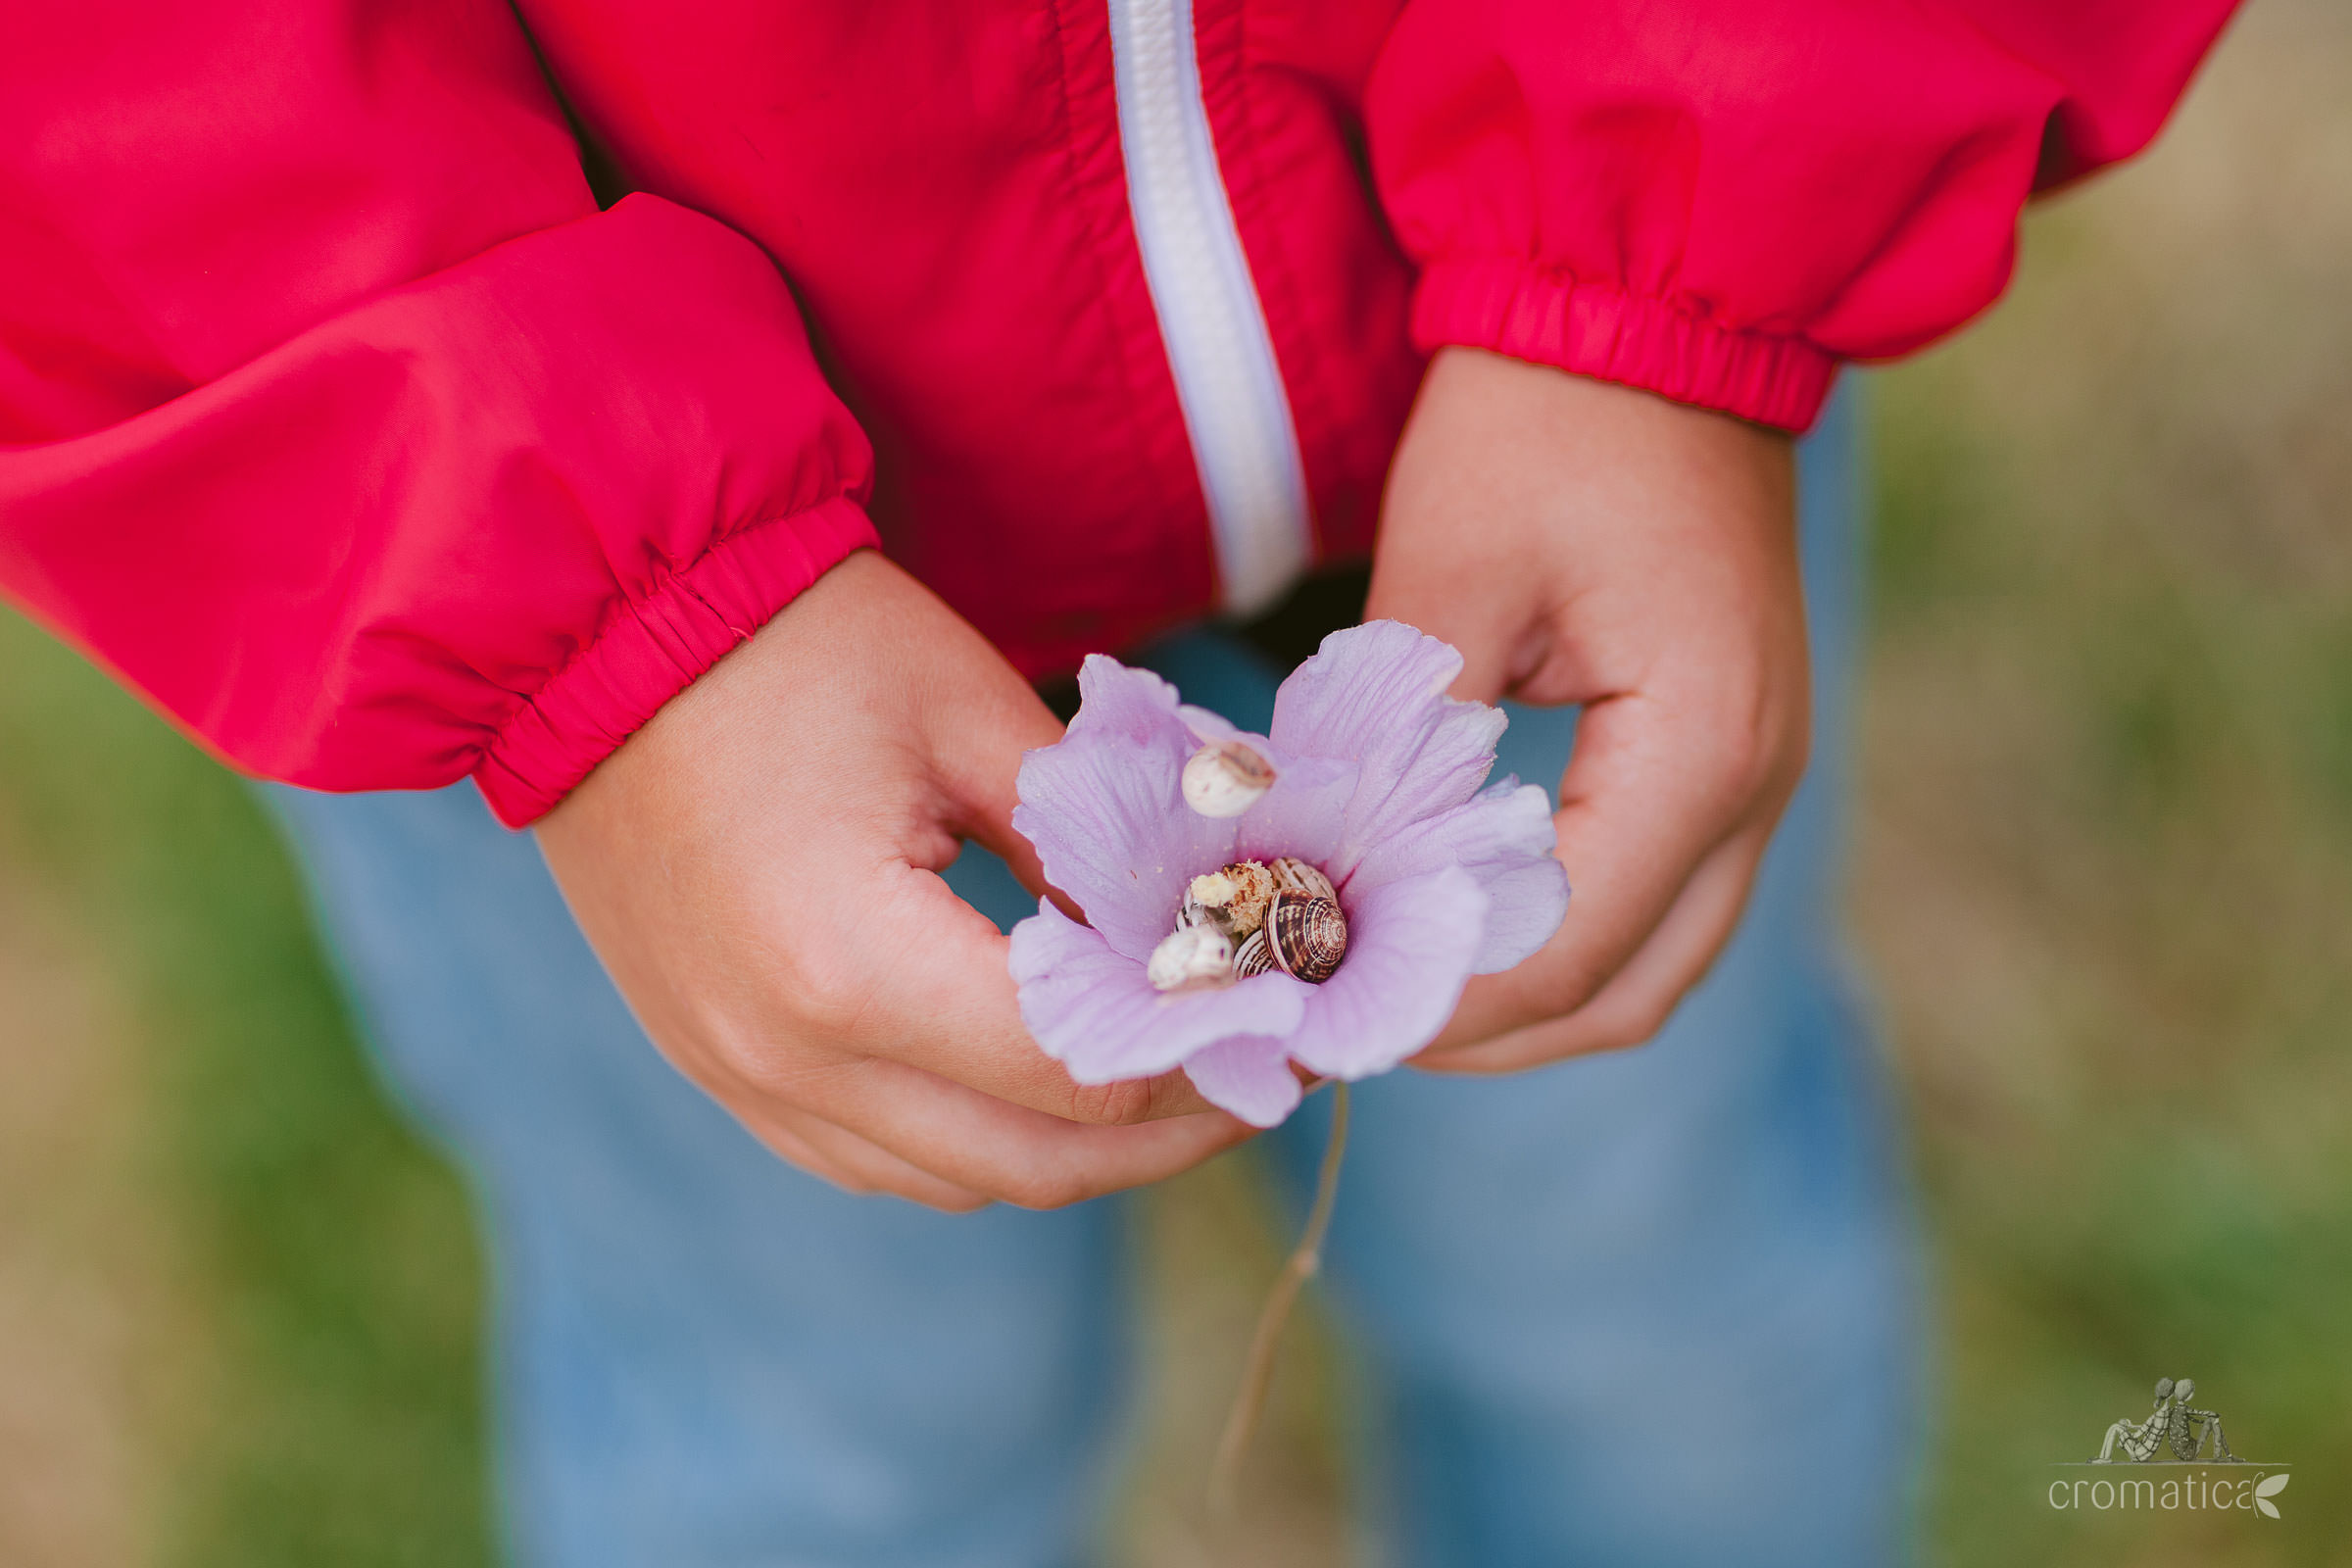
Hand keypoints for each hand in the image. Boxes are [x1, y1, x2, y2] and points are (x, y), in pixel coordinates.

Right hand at [536, 550, 1246, 1208]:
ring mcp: (734, 1071)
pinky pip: (862, 1155)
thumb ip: (1095, 848)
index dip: (1205, 1050)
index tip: (1283, 1017)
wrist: (597, 620)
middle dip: (1164, 1130)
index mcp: (852, 964)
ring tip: (1160, 1082)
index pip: (1081, 1067)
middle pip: (1029, 1160)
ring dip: (1068, 1149)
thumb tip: (1196, 937)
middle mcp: (785, 1054)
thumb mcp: (978, 718)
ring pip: (948, 1178)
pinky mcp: (711, 1059)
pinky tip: (1030, 1080)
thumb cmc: (796, 638)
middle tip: (1253, 1073)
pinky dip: (966, 1139)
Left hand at [1367, 349, 1808, 1070]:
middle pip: (1626, 995)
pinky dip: (1557, 931)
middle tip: (1344, 1018)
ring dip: (1522, 994)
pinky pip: (1654, 894)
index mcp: (1701, 749)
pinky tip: (1451, 913)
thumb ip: (1401, 754)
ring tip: (1387, 979)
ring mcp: (1758, 772)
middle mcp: (1758, 785)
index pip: (1563, 953)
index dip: (1432, 1002)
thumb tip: (1330, 891)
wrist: (1657, 307)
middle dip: (1480, 1029)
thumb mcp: (1447, 582)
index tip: (1316, 1007)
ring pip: (1651, 960)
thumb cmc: (1542, 423)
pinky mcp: (1727, 748)